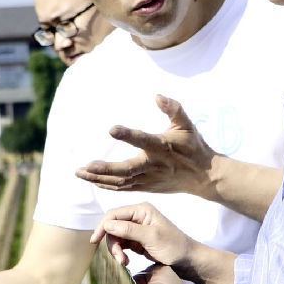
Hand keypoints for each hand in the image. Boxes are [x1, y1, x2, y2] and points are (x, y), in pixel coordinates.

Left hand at [76, 95, 216, 198]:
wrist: (204, 176)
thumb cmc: (193, 146)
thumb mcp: (187, 124)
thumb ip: (173, 108)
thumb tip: (157, 96)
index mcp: (162, 146)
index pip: (143, 140)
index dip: (128, 135)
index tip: (111, 129)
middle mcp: (154, 165)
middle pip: (126, 170)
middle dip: (105, 170)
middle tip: (85, 167)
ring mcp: (149, 179)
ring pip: (121, 182)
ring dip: (99, 179)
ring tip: (79, 173)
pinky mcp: (147, 186)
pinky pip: (123, 188)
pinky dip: (107, 185)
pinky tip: (92, 180)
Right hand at [89, 200, 195, 272]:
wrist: (188, 261)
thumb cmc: (175, 247)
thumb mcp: (151, 238)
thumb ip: (129, 230)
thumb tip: (107, 225)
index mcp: (142, 210)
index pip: (114, 214)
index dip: (102, 226)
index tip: (94, 240)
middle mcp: (138, 217)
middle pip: (112, 226)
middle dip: (112, 243)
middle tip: (118, 258)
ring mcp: (137, 229)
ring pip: (116, 237)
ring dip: (116, 251)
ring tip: (124, 263)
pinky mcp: (137, 241)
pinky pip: (122, 245)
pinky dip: (121, 254)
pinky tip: (126, 262)